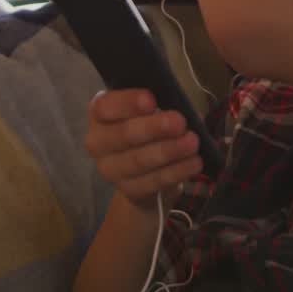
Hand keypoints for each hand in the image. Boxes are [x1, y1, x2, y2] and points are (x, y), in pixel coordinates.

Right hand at [85, 89, 202, 209]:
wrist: (145, 167)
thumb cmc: (149, 126)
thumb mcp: (151, 109)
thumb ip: (160, 103)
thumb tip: (182, 106)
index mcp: (100, 114)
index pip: (105, 107)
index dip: (127, 103)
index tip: (151, 101)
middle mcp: (99, 142)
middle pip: (123, 135)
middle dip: (153, 128)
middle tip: (180, 123)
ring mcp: (111, 170)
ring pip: (139, 161)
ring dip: (169, 150)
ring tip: (193, 143)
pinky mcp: (129, 190)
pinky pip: (153, 182)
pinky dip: (177, 171)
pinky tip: (194, 162)